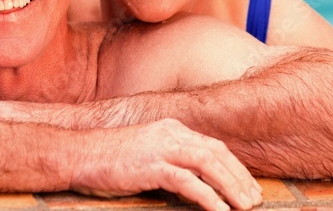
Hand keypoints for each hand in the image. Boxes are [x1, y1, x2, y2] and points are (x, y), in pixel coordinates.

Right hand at [71, 119, 261, 210]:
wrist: (77, 154)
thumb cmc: (107, 159)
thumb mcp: (145, 153)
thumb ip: (169, 160)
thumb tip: (192, 180)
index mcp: (172, 129)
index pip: (213, 146)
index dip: (235, 167)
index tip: (248, 186)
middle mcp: (171, 133)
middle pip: (217, 154)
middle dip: (240, 178)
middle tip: (255, 200)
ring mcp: (161, 147)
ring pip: (209, 164)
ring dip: (231, 187)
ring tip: (245, 207)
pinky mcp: (151, 165)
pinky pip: (188, 182)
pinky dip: (209, 197)